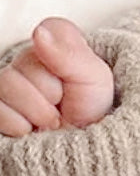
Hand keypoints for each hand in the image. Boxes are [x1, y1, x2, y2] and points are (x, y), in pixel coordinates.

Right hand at [0, 17, 114, 135]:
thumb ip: (69, 54)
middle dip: (50, 92)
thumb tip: (39, 33)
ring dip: (36, 111)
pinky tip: (32, 128)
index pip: (49, 31)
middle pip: (24, 63)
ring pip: (6, 85)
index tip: (75, 78)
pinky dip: (19, 125)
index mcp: (53, 43)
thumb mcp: (95, 79)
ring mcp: (8, 84)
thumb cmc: (91, 108)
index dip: (65, 60)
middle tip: (63, 104)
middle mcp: (26, 59)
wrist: (85, 144)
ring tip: (51, 120)